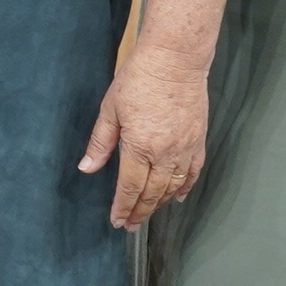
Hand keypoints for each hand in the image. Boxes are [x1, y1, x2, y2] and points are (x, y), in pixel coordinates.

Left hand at [79, 43, 210, 228]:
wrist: (175, 60)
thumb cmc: (139, 79)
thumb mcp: (111, 109)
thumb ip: (100, 142)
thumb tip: (87, 168)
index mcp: (140, 146)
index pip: (130, 187)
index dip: (123, 207)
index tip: (117, 221)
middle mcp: (165, 153)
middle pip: (153, 193)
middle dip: (140, 212)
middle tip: (130, 225)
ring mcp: (185, 148)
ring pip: (173, 187)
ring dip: (160, 204)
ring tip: (147, 214)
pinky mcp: (198, 140)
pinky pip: (193, 172)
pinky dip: (186, 188)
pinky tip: (178, 198)